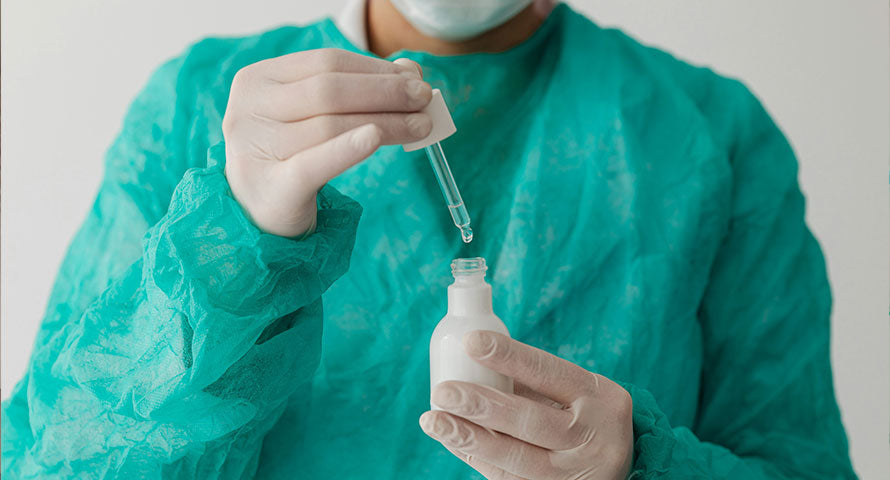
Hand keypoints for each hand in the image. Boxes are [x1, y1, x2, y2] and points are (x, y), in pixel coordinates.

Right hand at [222, 48, 432, 237]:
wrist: (256, 214)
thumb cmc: (290, 157)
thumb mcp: (313, 116)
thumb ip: (353, 90)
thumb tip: (409, 71)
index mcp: (257, 79)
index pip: (327, 63)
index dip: (375, 69)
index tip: (415, 76)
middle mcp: (248, 109)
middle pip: (330, 91)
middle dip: (386, 92)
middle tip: (425, 98)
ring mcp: (254, 149)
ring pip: (332, 126)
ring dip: (386, 123)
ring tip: (421, 125)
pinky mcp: (271, 188)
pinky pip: (313, 164)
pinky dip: (347, 149)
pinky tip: (375, 138)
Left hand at [420, 331, 633, 479]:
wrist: (627, 470)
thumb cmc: (589, 418)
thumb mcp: (579, 395)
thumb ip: (534, 384)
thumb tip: (473, 363)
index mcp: (601, 397)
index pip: (549, 372)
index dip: (509, 356)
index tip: (470, 340)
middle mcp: (593, 437)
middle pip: (529, 420)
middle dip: (481, 404)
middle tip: (443, 391)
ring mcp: (575, 474)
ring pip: (515, 457)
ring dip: (468, 438)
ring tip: (434, 421)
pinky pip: (508, 479)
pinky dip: (476, 457)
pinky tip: (451, 440)